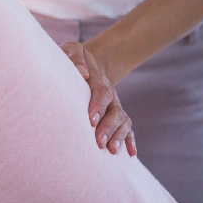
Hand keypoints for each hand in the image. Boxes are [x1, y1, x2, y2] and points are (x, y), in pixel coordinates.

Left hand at [60, 41, 136, 155]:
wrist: (88, 62)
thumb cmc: (72, 57)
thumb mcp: (72, 49)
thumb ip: (74, 57)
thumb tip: (82, 73)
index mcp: (98, 80)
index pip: (101, 93)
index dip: (98, 107)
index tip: (91, 120)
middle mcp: (110, 94)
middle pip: (114, 111)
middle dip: (108, 127)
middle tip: (99, 142)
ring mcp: (115, 105)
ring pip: (122, 121)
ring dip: (118, 136)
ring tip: (111, 151)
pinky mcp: (116, 113)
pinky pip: (127, 128)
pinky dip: (130, 140)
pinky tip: (131, 153)